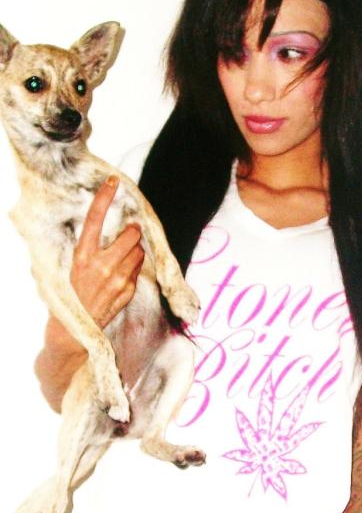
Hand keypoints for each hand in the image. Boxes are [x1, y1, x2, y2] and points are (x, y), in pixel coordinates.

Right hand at [70, 176, 143, 328]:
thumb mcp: (72, 266)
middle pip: (131, 235)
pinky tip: (122, 275)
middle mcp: (101, 265)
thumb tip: (104, 228)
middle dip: (132, 232)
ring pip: (138, 252)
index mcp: (82, 255)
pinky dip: (133, 268)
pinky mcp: (126, 291)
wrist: (73, 329)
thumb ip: (87, 248)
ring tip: (124, 257)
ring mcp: (116, 279)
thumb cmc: (72, 293)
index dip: (104, 197)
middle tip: (130, 232)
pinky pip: (138, 271)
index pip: (95, 218)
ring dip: (135, 250)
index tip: (113, 182)